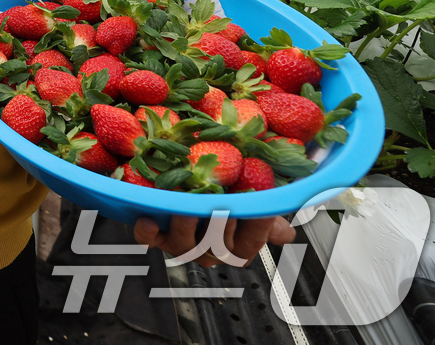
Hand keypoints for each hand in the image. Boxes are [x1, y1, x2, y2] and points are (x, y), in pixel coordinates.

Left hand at [133, 214, 295, 267]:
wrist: (187, 184)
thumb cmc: (225, 198)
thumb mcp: (250, 206)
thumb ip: (267, 220)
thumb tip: (287, 234)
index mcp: (232, 247)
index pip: (248, 248)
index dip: (254, 231)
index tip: (257, 211)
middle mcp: (206, 250)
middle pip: (216, 248)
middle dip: (220, 226)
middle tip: (224, 206)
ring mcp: (180, 243)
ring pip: (185, 245)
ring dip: (186, 227)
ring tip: (189, 208)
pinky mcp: (155, 234)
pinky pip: (148, 239)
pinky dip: (147, 232)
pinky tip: (149, 219)